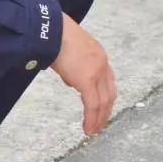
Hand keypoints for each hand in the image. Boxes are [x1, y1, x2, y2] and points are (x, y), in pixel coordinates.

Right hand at [50, 14, 117, 135]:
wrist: (52, 31)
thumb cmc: (56, 36)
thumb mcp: (70, 50)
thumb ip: (75, 65)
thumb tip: (71, 79)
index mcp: (99, 56)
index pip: (108, 81)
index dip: (106, 97)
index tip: (102, 108)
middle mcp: (102, 64)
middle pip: (110, 94)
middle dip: (106, 111)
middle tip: (101, 124)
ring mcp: (96, 73)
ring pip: (103, 102)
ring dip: (99, 118)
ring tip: (93, 131)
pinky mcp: (87, 81)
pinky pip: (92, 105)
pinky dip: (91, 118)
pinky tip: (88, 128)